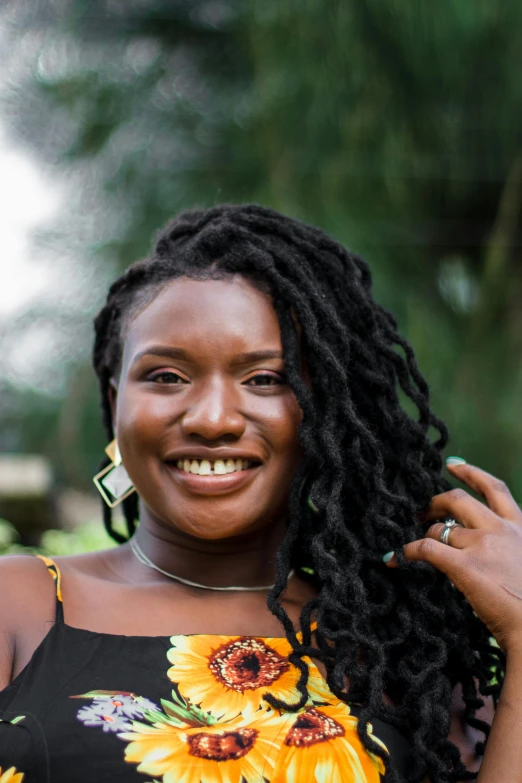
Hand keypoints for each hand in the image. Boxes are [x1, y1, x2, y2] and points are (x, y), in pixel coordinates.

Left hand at [384, 459, 521, 655]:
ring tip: (412, 544)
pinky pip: (426, 549)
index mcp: (519, 528)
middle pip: (458, 500)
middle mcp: (500, 530)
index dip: (471, 473)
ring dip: (423, 534)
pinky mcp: (465, 566)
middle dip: (435, 502)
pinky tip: (396, 558)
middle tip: (421, 511)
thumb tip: (479, 550)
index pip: (495, 489)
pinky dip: (407, 552)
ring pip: (439, 528)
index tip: (452, 465)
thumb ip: (506, 549)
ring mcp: (482, 546)